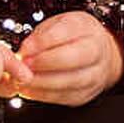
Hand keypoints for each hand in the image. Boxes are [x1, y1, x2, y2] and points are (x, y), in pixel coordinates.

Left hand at [0, 11, 121, 105]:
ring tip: (23, 78)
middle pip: (71, 59)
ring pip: (68, 82)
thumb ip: (40, 36)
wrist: (100, 55)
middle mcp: (95, 51)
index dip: (42, 42)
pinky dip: (42, 94)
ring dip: (40, 82)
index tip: (25, 48)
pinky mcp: (85, 95)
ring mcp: (94, 75)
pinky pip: (63, 97)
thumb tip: (25, 51)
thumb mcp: (57, 25)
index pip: (65, 32)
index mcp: (86, 28)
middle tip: (24, 64)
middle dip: (43, 63)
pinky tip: (29, 89)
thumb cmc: (74, 38)